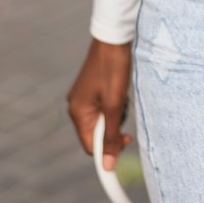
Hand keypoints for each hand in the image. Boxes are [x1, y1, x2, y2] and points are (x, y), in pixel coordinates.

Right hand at [67, 38, 134, 171]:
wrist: (114, 37)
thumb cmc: (113, 69)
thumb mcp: (115, 105)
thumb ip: (110, 136)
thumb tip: (106, 166)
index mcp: (77, 112)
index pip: (90, 146)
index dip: (107, 150)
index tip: (127, 145)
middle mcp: (76, 106)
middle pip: (97, 133)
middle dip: (113, 127)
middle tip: (125, 111)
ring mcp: (84, 97)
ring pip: (102, 120)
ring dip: (116, 114)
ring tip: (123, 96)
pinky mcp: (92, 89)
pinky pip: (104, 107)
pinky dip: (115, 104)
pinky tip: (121, 90)